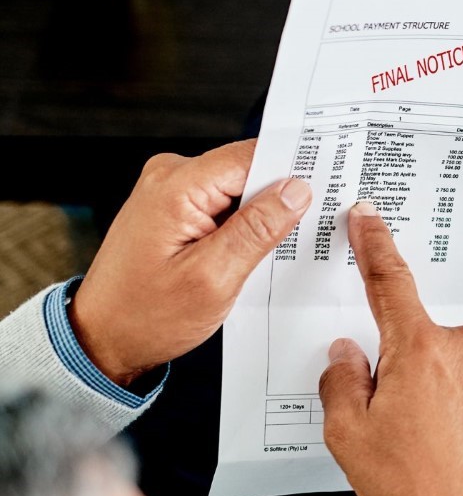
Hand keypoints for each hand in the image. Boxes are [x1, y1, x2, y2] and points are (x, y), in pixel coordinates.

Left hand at [70, 140, 311, 385]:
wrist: (102, 340)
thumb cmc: (146, 317)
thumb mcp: (213, 278)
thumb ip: (257, 229)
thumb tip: (297, 190)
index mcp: (176, 186)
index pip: (253, 155)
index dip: (293, 171)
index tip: (327, 188)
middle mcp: (170, 177)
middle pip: (249, 168)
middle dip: (278, 198)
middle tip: (299, 234)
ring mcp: (170, 191)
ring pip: (240, 187)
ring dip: (261, 215)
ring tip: (268, 252)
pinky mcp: (174, 207)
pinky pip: (224, 202)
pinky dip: (243, 224)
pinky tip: (248, 253)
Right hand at [319, 201, 462, 495]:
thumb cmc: (415, 485)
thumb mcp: (349, 435)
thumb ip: (341, 382)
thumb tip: (347, 356)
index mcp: (418, 349)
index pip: (389, 281)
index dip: (374, 245)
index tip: (367, 217)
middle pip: (423, 340)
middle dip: (408, 369)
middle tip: (401, 419)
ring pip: (458, 363)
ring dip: (445, 388)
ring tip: (435, 438)